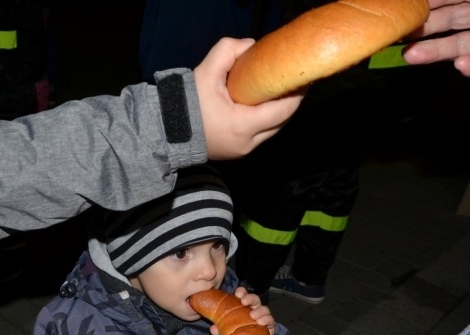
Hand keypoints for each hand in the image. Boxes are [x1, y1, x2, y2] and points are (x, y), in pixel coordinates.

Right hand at [194, 37, 303, 159]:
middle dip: (290, 102)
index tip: (302, 79)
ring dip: (278, 112)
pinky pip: (260, 136)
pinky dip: (265, 121)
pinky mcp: (237, 153)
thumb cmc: (187, 103)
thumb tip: (251, 46)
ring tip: (280, 92)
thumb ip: (229, 51)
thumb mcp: (207, 71)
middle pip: (281, 122)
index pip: (282, 111)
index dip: (296, 94)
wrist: (167, 131)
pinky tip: (263, 105)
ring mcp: (243, 151)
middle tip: (294, 82)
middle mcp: (247, 143)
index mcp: (243, 125)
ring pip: (272, 130)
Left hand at [210, 286, 276, 334]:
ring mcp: (262, 317)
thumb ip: (220, 329)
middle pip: (254, 299)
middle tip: (244, 302)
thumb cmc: (238, 334)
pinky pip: (271, 319)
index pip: (243, 295)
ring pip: (264, 308)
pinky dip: (267, 319)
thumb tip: (213, 329)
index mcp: (242, 307)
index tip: (238, 293)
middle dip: (250, 298)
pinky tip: (261, 322)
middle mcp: (253, 309)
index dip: (242, 292)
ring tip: (253, 315)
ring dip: (259, 310)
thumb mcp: (226, 331)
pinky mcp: (269, 325)